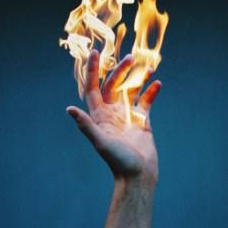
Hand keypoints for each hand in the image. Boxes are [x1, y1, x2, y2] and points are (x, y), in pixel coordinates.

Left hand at [66, 50, 161, 186]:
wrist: (138, 175)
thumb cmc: (118, 161)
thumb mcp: (101, 142)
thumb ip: (87, 126)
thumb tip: (70, 109)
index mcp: (100, 115)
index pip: (93, 87)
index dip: (93, 70)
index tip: (95, 52)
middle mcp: (112, 112)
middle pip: (113, 84)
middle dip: (120, 70)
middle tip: (130, 58)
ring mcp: (127, 116)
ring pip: (131, 90)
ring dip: (138, 78)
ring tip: (147, 67)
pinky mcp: (142, 121)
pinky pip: (146, 101)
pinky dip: (151, 91)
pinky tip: (157, 84)